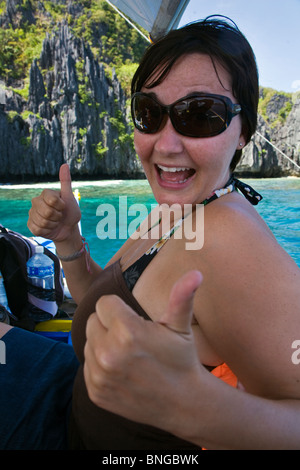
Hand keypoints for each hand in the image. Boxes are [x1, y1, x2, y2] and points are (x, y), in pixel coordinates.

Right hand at [27, 164, 80, 241]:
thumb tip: (64, 165)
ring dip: (53, 224)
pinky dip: (47, 231)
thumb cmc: (70, 212)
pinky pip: (38, 229)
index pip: (52, 200)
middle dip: (57, 216)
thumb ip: (66, 182)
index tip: (63, 207)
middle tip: (59, 216)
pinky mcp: (30, 224)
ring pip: (43, 222)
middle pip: (47, 211)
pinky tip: (49, 228)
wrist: (68, 229)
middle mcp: (36, 201)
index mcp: (45, 193)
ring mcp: (32, 213)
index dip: (61, 206)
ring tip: (55, 222)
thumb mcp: (70, 198)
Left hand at [84, 270, 204, 428]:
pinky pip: (87, 366)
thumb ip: (182, 296)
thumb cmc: (181, 359)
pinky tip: (122, 371)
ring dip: (103, 344)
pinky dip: (100, 366)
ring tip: (128, 355)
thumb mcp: (180, 326)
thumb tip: (196, 273)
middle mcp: (108, 354)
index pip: (104, 302)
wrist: (183, 403)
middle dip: (109, 325)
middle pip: (93, 320)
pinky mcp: (94, 392)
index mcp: (127, 331)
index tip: (135, 321)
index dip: (120, 309)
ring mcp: (99, 375)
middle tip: (132, 338)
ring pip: (89, 343)